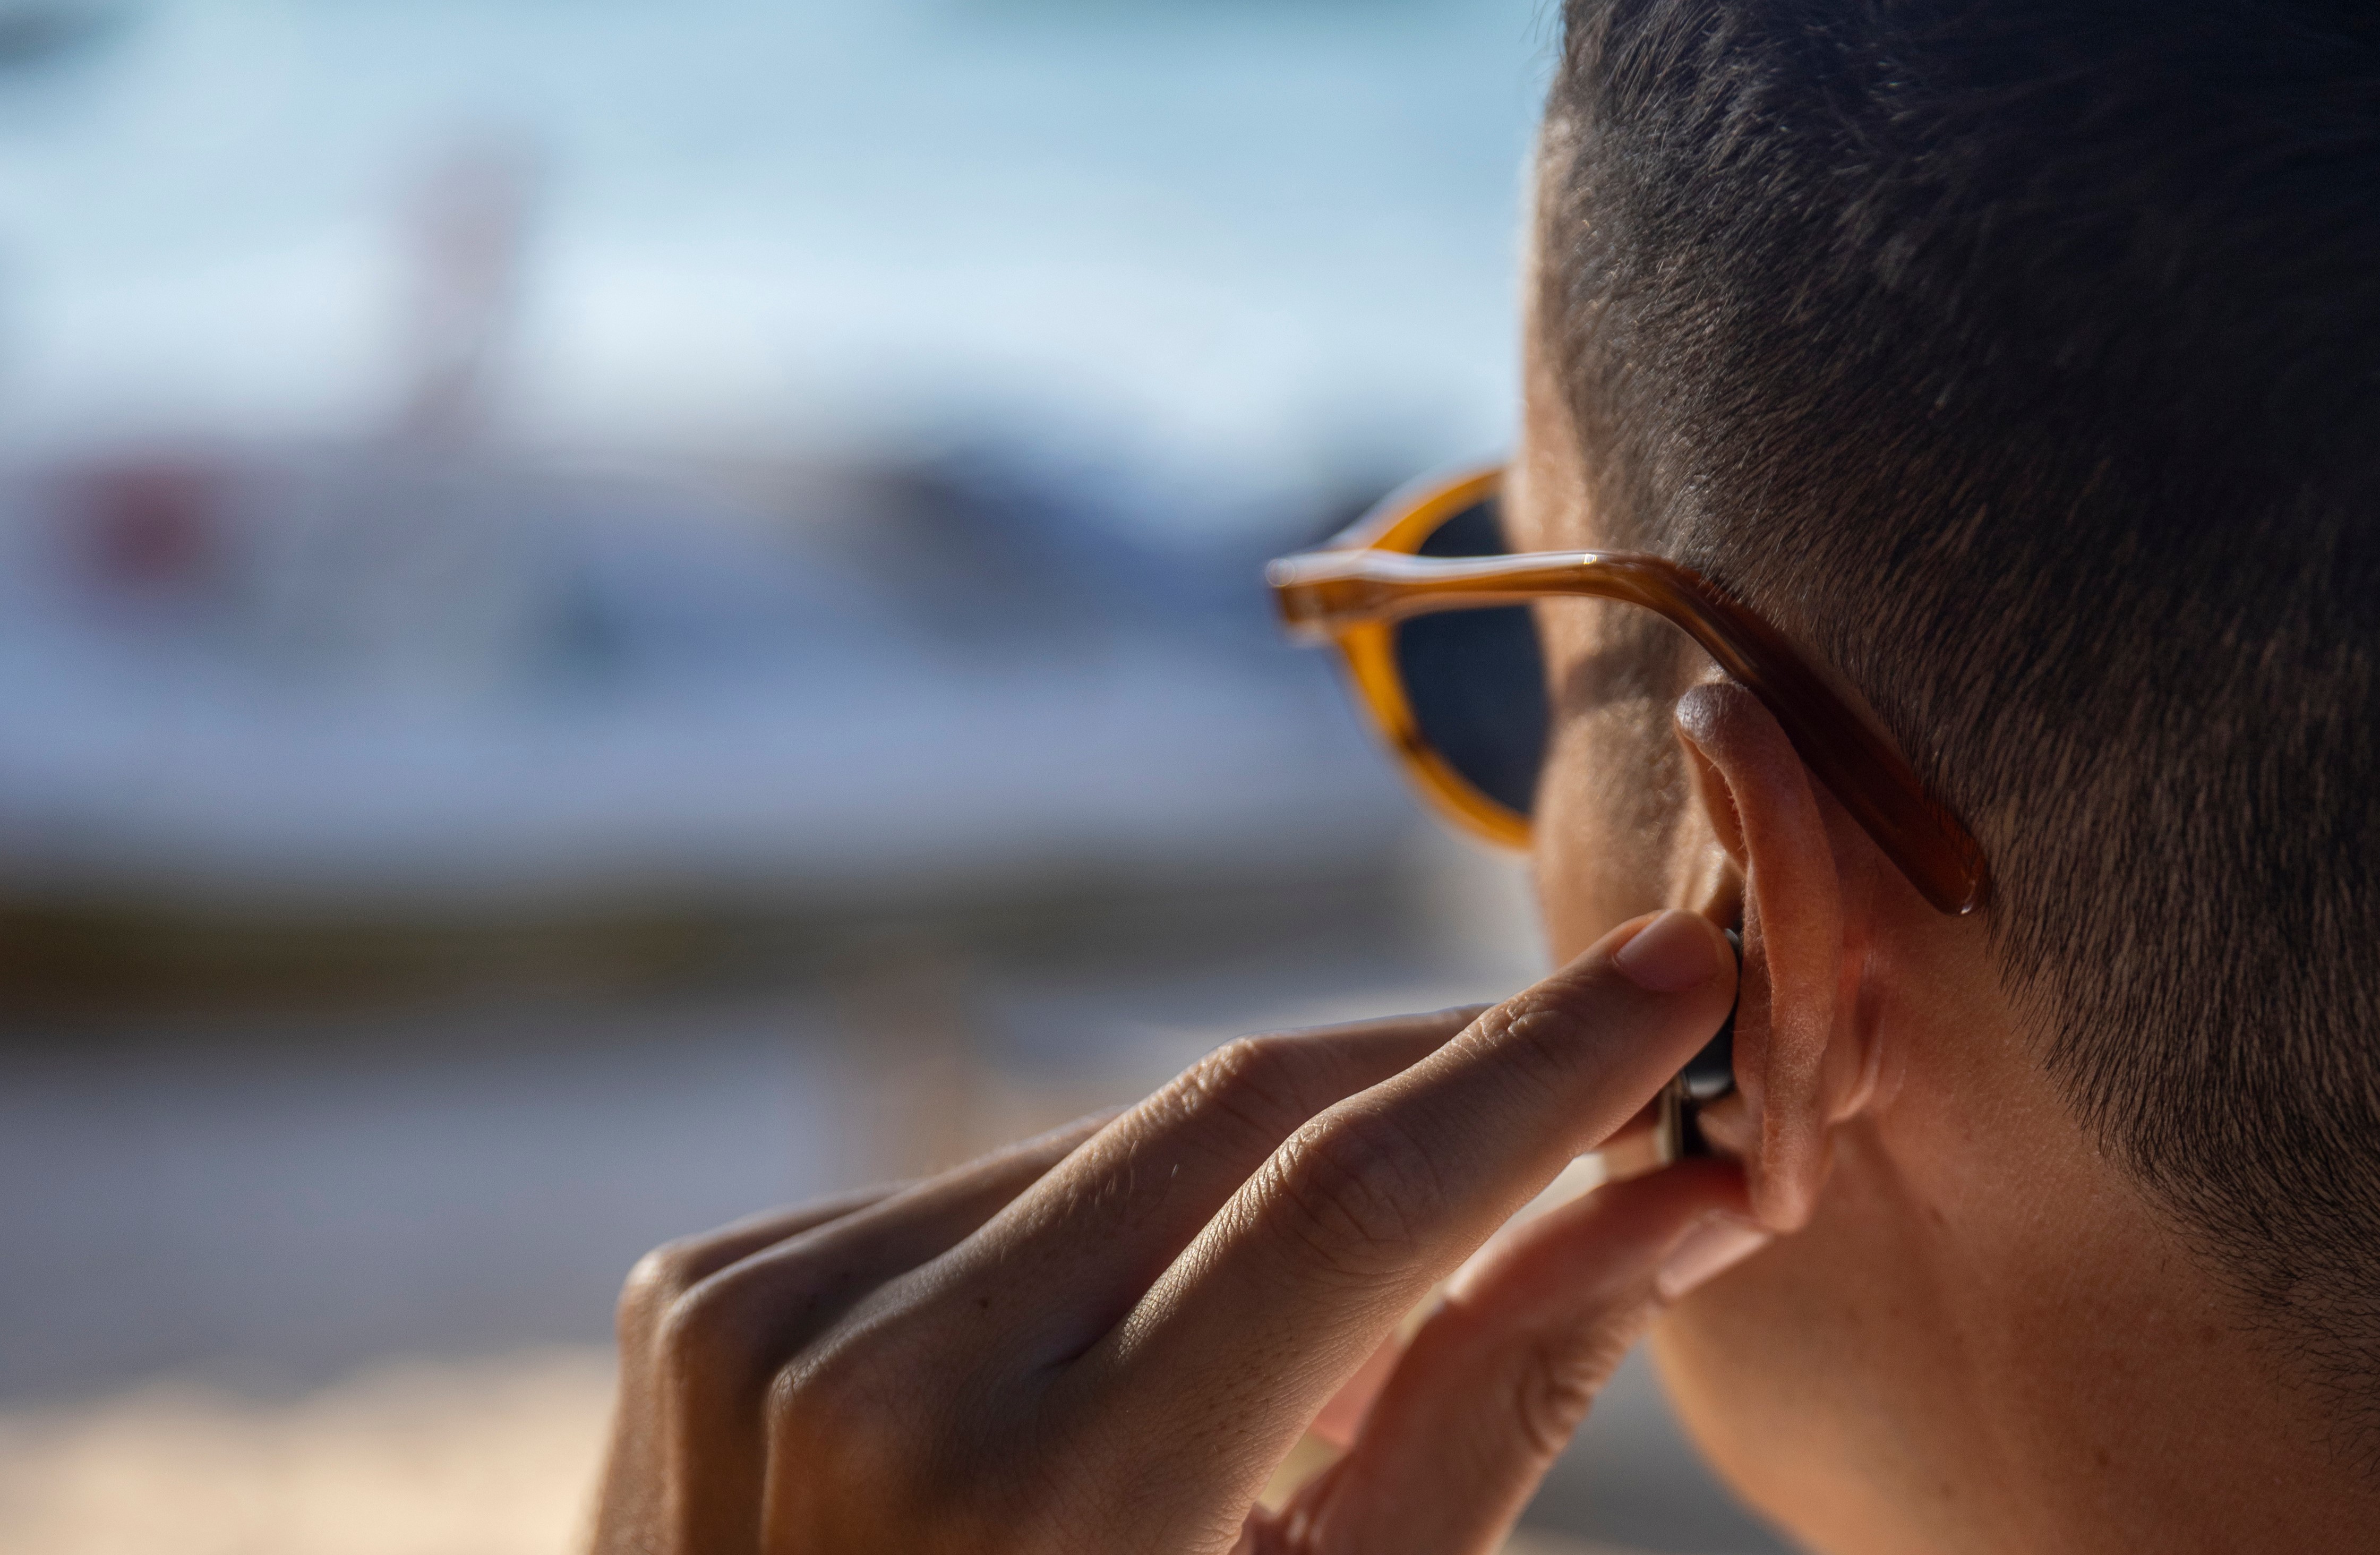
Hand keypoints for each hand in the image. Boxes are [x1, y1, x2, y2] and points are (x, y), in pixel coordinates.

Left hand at [587, 909, 1762, 1554]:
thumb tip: (1671, 1201)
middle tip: (1582, 1059)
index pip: (1355, 1202)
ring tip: (1311, 1321)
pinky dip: (1085, 1234)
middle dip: (1432, 1071)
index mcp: (1059, 1519)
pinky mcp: (695, 1295)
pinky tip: (1118, 1344)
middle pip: (1231, 1114)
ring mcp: (755, 1327)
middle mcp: (878, 1391)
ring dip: (1248, 1177)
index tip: (1678, 970)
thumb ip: (1486, 1405)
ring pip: (1100, 1143)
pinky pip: (963, 1197)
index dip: (1540, 1072)